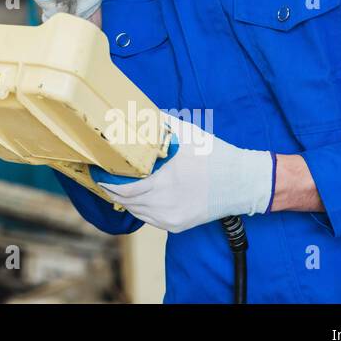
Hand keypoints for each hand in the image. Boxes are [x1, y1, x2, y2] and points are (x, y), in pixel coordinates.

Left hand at [89, 114, 275, 232]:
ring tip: (115, 184)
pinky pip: (149, 218)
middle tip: (102, 175)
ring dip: (124, 198)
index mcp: (164, 179)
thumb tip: (136, 114)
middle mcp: (165, 202)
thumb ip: (158, 126)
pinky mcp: (177, 225)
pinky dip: (140, 207)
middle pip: (125, 199)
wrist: (244, 182)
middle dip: (111, 188)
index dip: (106, 179)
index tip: (96, 169)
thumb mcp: (185, 134)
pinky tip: (137, 195)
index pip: (123, 185)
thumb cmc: (214, 155)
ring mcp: (171, 217)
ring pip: (135, 210)